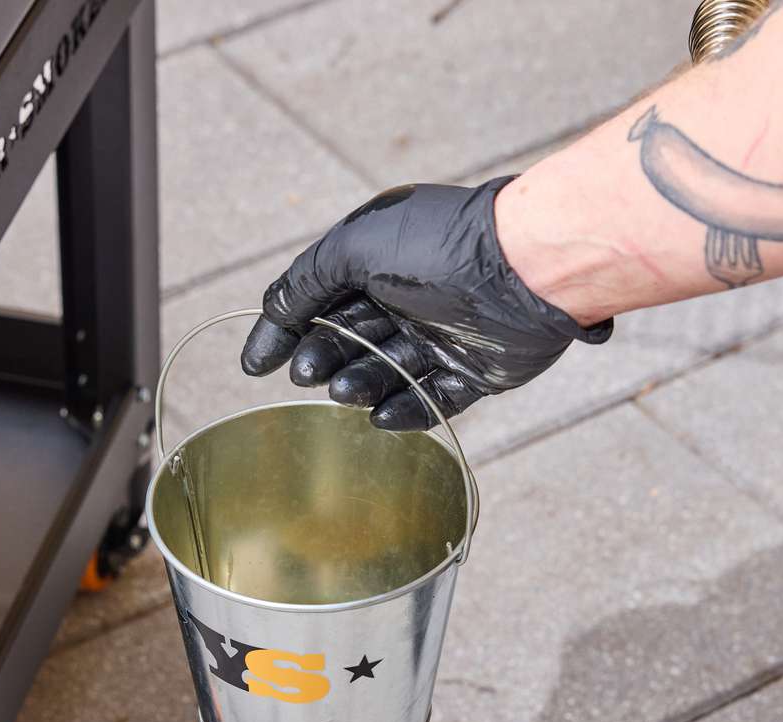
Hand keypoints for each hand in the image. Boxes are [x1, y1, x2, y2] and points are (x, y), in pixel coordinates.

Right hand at [240, 177, 612, 429]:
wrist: (527, 268)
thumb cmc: (438, 244)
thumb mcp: (354, 247)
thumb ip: (305, 281)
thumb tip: (271, 314)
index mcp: (378, 260)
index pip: (316, 300)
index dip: (282, 331)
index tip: (256, 366)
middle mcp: (408, 296)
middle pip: (348, 340)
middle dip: (323, 358)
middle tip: (311, 374)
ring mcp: (441, 335)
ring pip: (385, 372)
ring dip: (359, 385)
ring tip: (344, 391)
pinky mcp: (475, 370)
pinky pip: (431, 398)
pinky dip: (403, 410)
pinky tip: (380, 416)